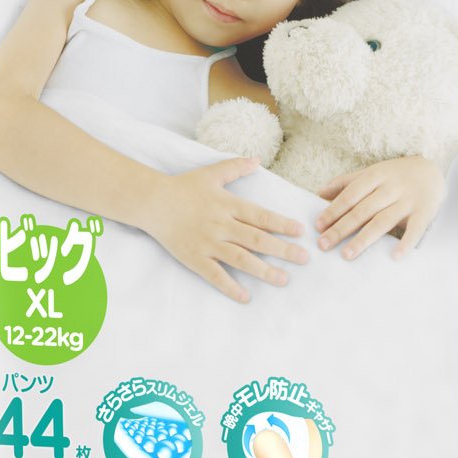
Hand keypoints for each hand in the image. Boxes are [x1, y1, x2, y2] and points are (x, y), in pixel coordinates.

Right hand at [143, 160, 309, 302]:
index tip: (300, 232)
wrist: (153, 203)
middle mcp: (222, 225)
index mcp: (228, 205)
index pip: (261, 216)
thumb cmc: (184, 187)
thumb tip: (257, 159)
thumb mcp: (212, 173)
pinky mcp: (196, 259)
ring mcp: (209, 244)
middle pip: (257, 239)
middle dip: (283, 250)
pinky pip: (215, 276)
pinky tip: (246, 297)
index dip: (282, 224)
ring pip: (241, 259)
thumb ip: (235, 167)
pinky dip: (230, 288)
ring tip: (284, 279)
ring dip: (264, 270)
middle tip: (304, 259)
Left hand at [315, 155, 444, 259]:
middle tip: (323, 244)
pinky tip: (394, 256)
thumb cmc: (395, 175)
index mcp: (376, 175)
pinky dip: (406, 243)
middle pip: (363, 210)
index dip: (334, 210)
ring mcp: (408, 200)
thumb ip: (346, 182)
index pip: (351, 194)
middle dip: (341, 228)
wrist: (431, 171)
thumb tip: (318, 194)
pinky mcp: (424, 213)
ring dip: (364, 239)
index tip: (318, 226)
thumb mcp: (372, 172)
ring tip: (346, 254)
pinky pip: (415, 230)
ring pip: (383, 221)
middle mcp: (391, 187)